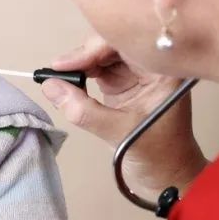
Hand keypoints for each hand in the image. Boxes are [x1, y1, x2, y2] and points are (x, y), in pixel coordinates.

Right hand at [41, 34, 207, 196]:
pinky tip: (70, 81)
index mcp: (164, 69)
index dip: (92, 49)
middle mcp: (152, 64)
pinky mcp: (126, 83)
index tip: (64, 64)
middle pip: (113, 44)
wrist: (168, 176)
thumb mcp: (118, 132)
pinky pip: (100, 69)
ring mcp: (138, 72)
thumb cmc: (158, 156)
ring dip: (81, 64)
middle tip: (58, 71)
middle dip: (84, 55)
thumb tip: (50, 86)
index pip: (125, 43)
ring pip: (103, 55)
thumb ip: (83, 110)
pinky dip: (82, 73)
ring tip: (60, 76)